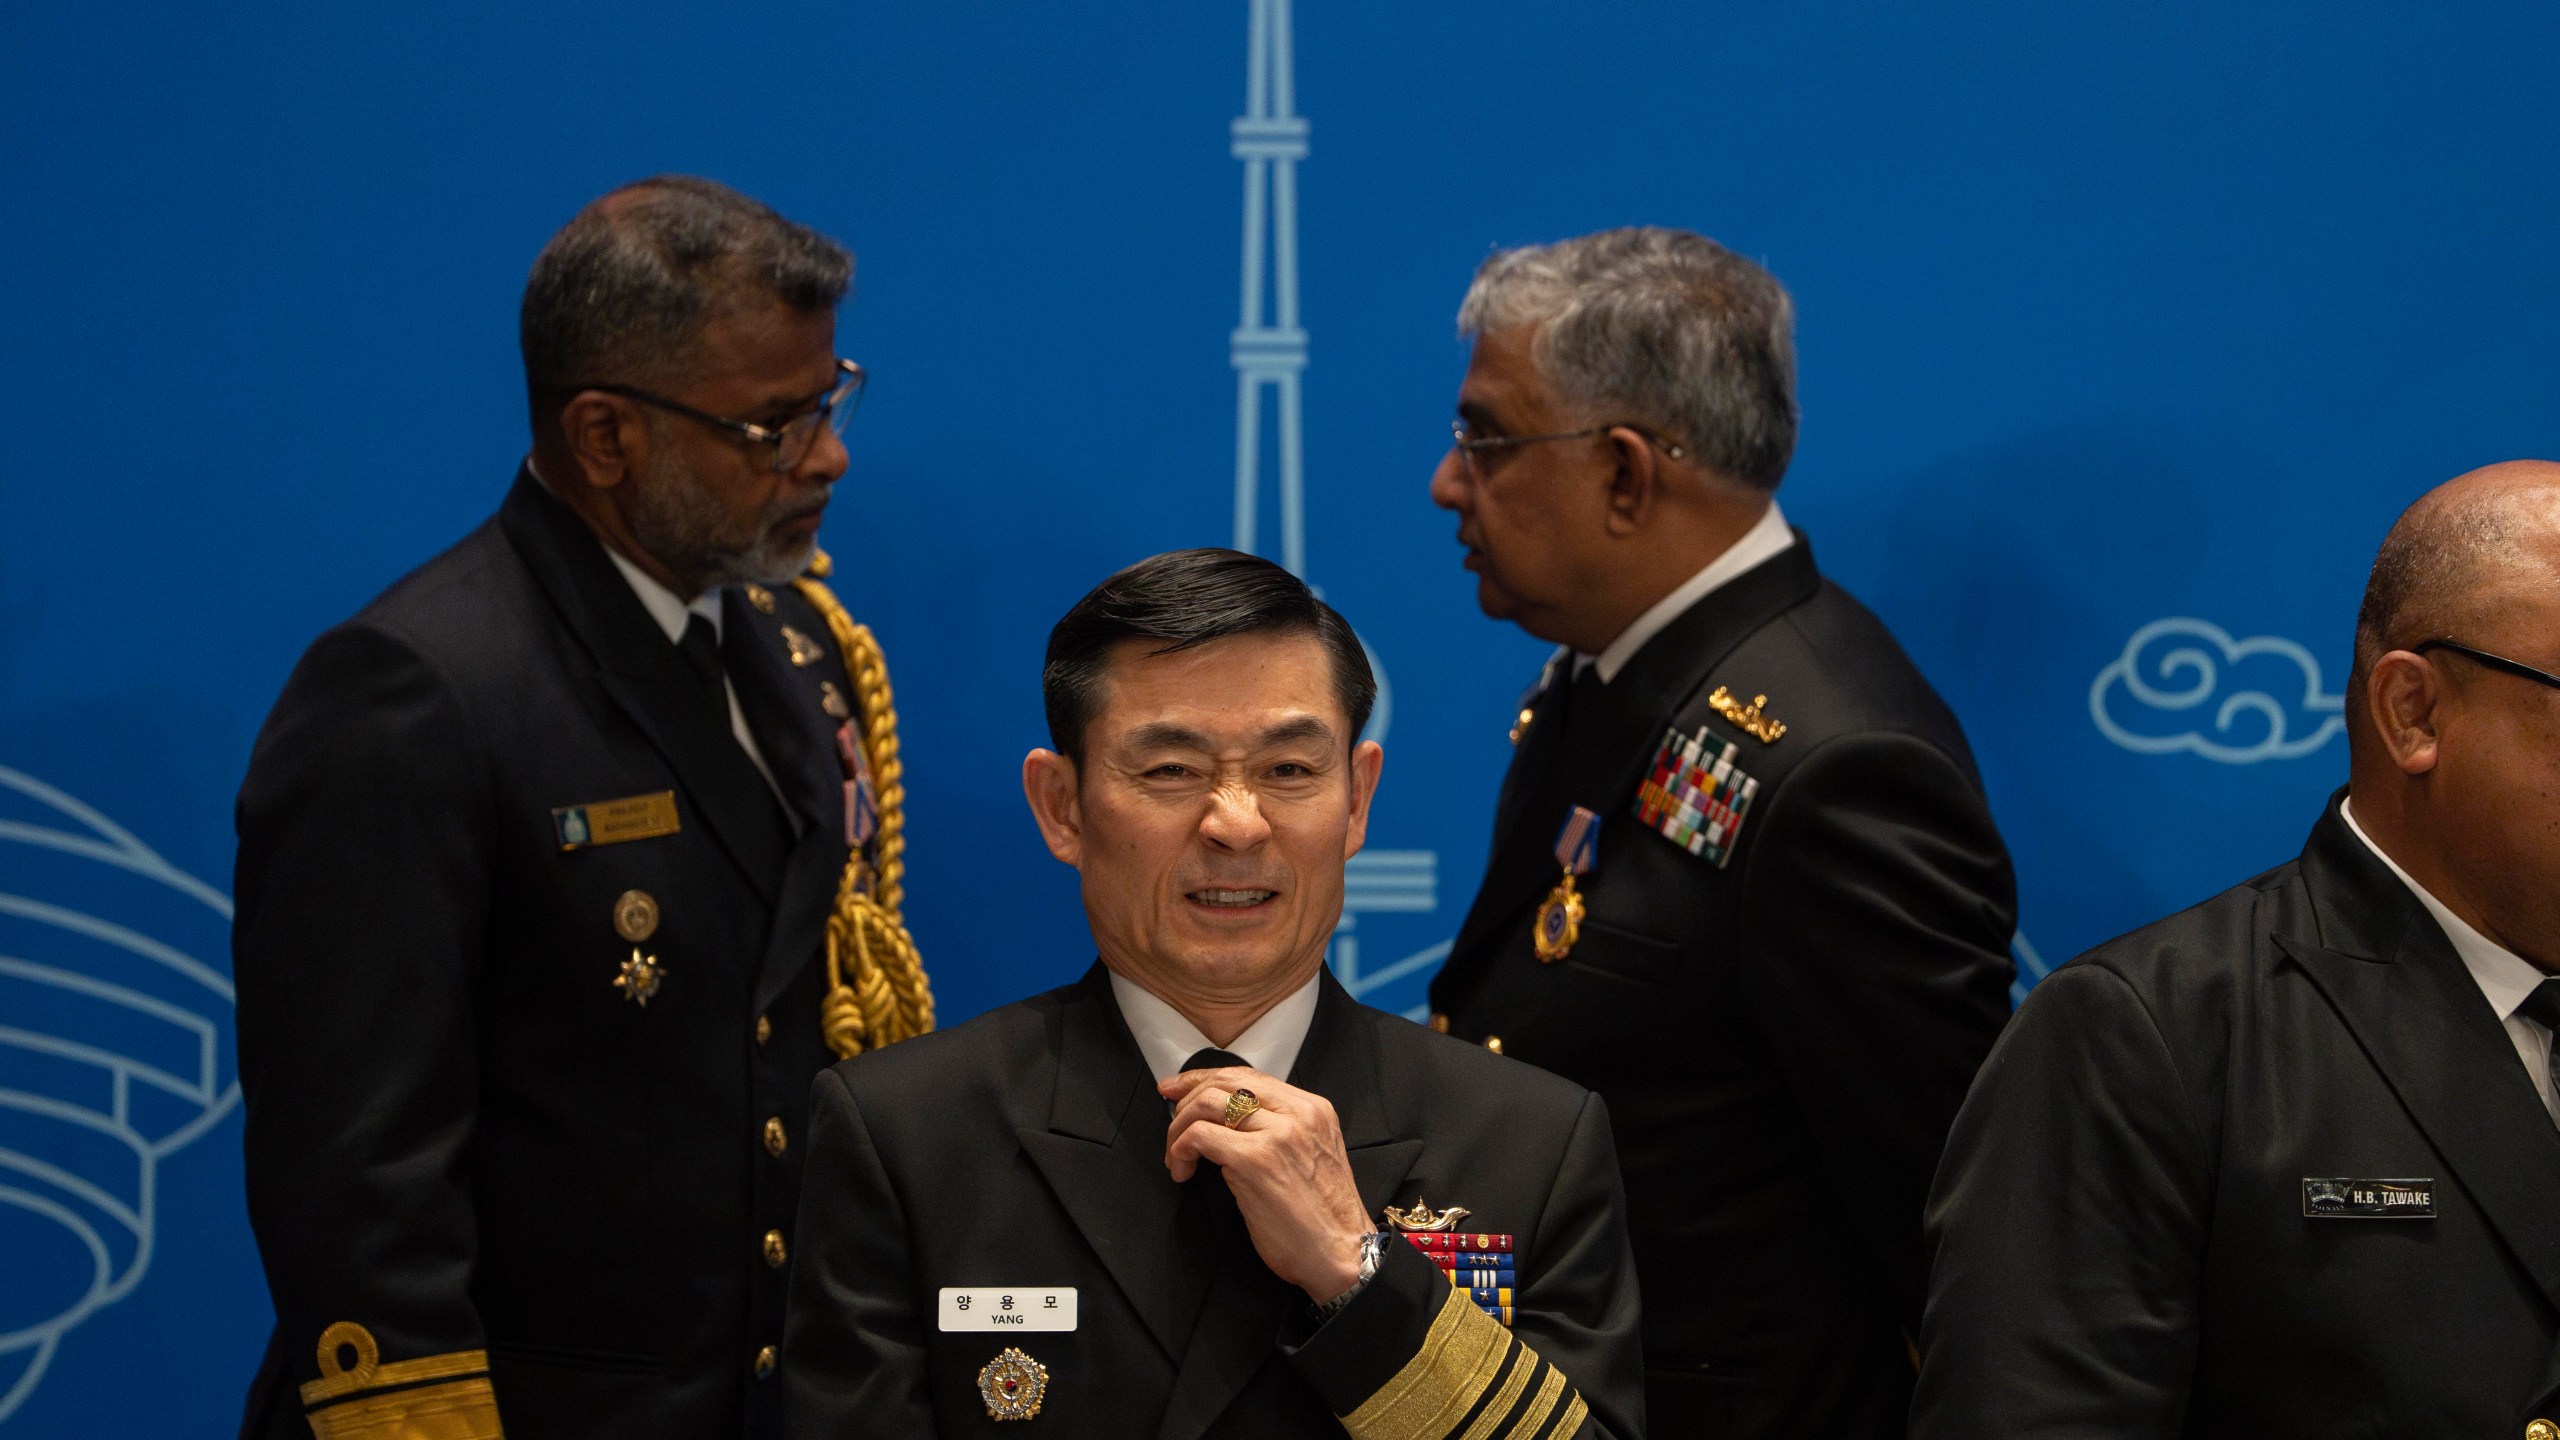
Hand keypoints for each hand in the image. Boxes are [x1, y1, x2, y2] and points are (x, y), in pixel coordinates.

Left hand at [1161, 1065, 1371, 1305]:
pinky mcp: (1256, 1160)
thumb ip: (1279, 1133)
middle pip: (1225, 1081)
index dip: (1206, 1078)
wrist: (1343, 1255)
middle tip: (1171, 1123)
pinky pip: (1200, 1136)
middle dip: (1186, 1096)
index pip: (1249, 1077)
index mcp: (1313, 1109)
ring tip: (1177, 1157)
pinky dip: (1181, 1150)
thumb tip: (1228, 1125)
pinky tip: (1183, 1172)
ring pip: (1208, 1103)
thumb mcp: (1309, 1157)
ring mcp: (1278, 1133)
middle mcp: (1298, 1113)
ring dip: (1179, 1129)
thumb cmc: (1322, 1220)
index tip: (1180, 1088)